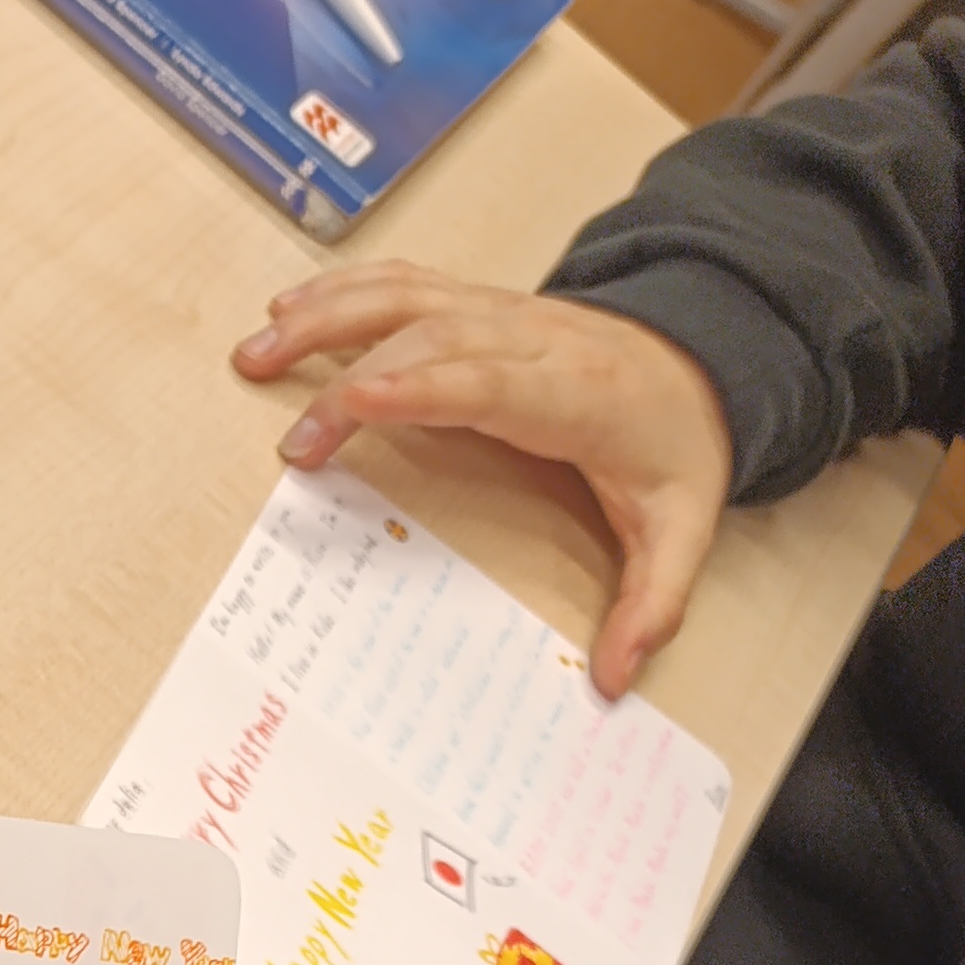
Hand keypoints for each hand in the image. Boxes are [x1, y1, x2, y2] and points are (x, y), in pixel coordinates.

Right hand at [233, 263, 735, 699]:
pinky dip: (345, 292)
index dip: (421, 386)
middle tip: (294, 443)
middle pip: (430, 341)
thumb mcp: (683, 530)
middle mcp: (532, 340)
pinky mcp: (480, 304)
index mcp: (576, 395)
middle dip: (352, 379)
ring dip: (328, 318)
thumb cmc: (677, 444)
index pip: (489, 382)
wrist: (706, 360)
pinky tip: (293, 311)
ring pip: (407, 298)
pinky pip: (407, 284)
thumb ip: (654, 605)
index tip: (357, 401)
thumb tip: (615, 681)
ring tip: (258, 350)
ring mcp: (501, 313)